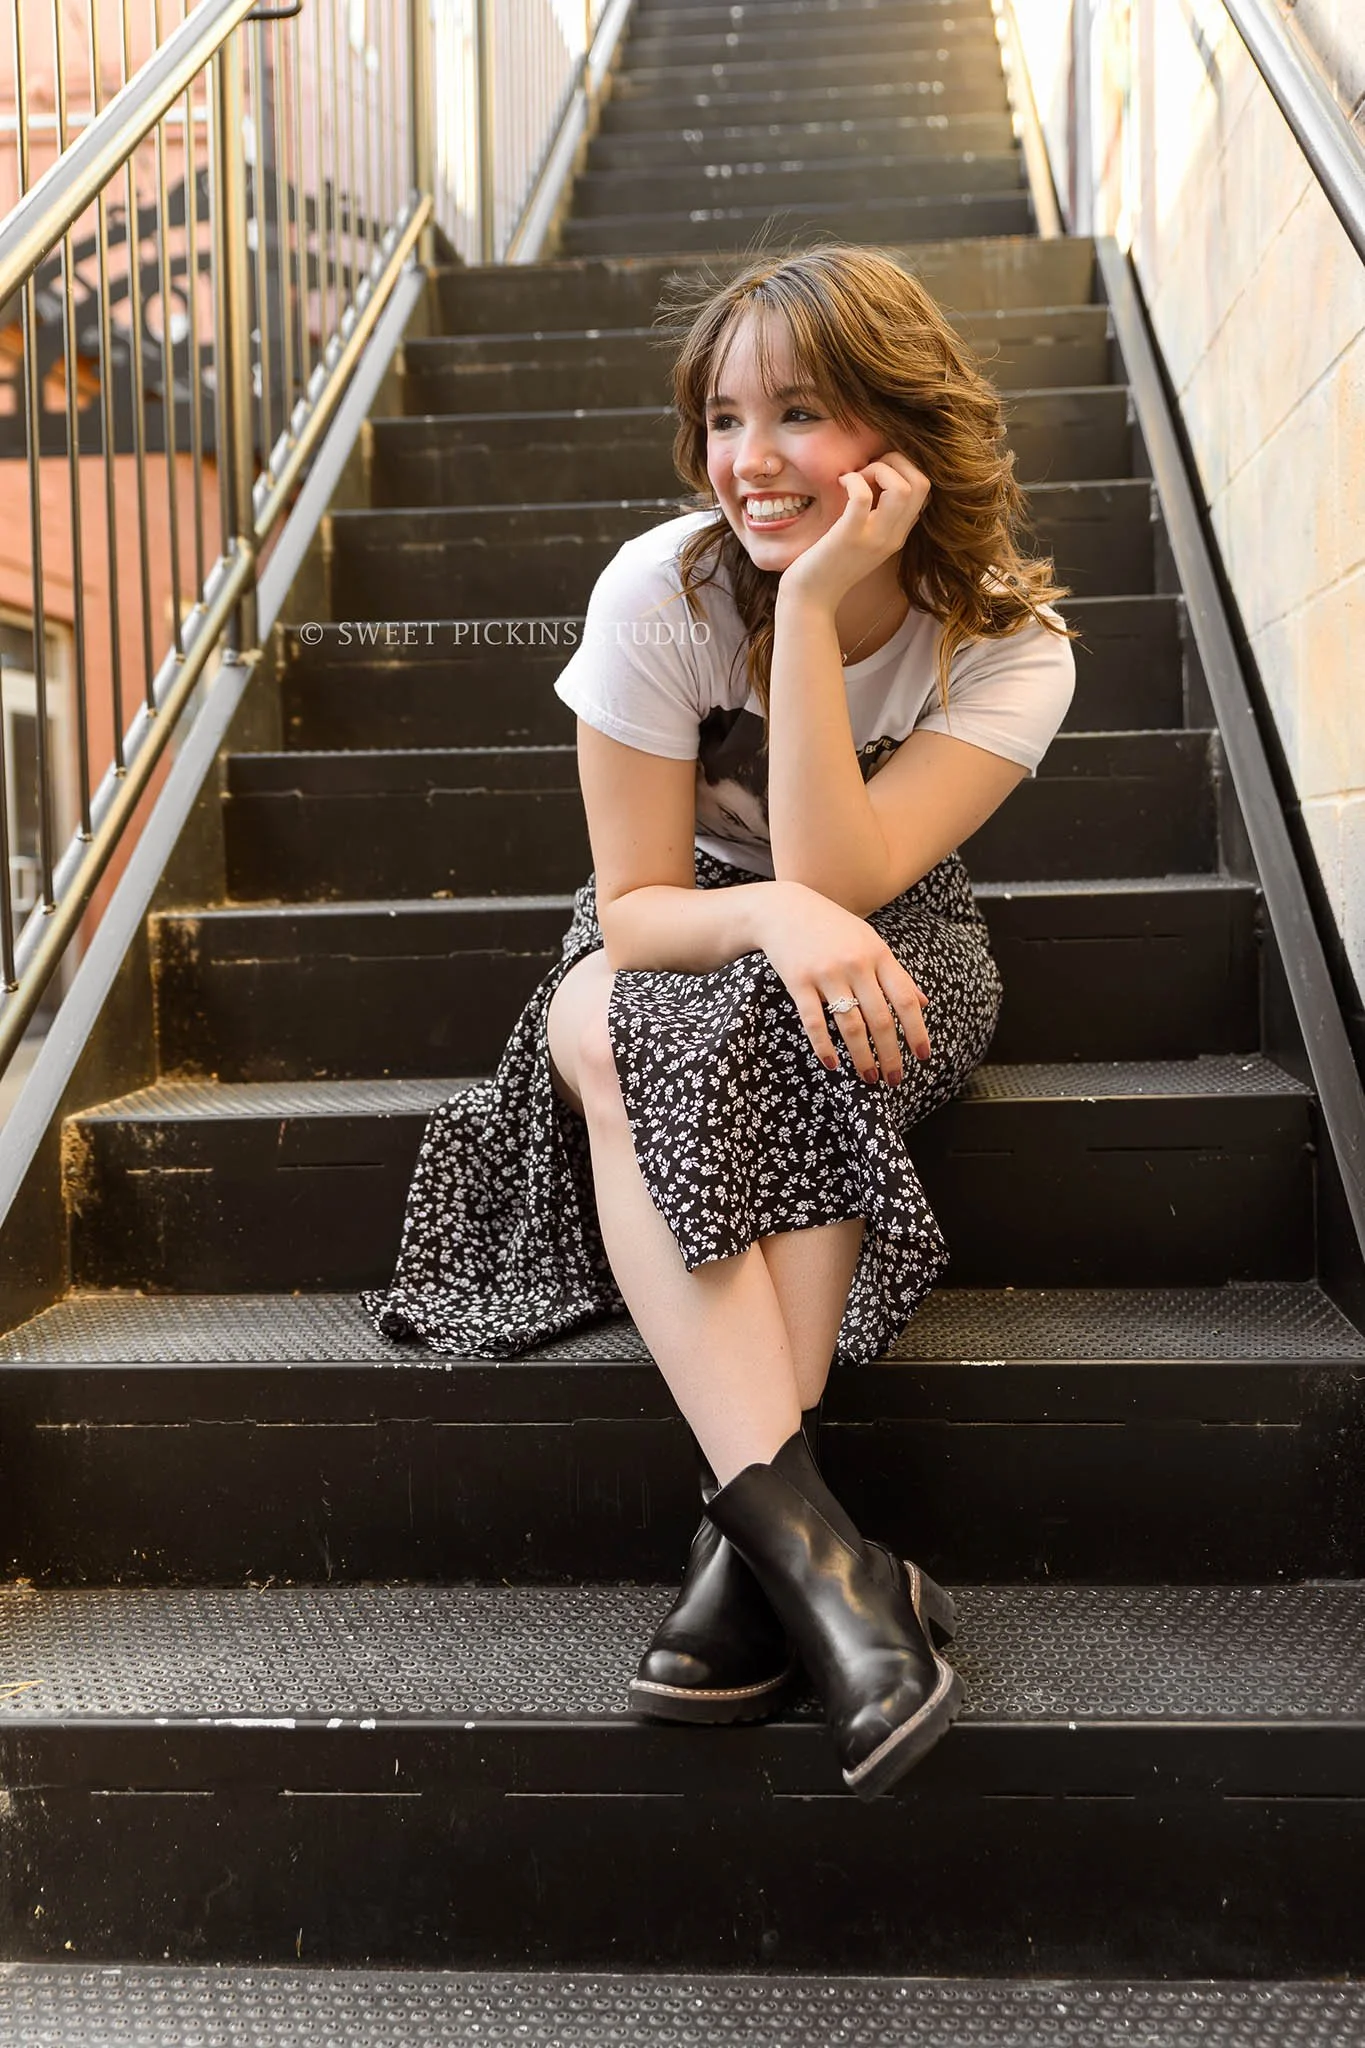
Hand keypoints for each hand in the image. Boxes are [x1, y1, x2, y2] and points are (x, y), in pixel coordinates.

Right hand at [757, 881, 930, 1085]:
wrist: (783, 909)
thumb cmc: (832, 928)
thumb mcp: (870, 942)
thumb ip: (897, 973)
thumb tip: (924, 1002)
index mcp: (879, 954)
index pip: (905, 1000)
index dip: (917, 1031)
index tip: (923, 1057)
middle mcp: (856, 964)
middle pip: (880, 1019)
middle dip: (890, 1054)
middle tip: (895, 1079)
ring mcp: (826, 973)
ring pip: (850, 1025)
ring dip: (862, 1057)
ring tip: (870, 1078)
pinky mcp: (798, 981)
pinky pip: (814, 1021)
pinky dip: (824, 1046)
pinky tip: (833, 1065)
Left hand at [779, 451, 930, 611]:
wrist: (811, 597)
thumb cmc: (830, 562)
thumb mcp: (864, 538)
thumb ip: (878, 514)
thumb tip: (876, 474)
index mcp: (899, 534)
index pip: (925, 490)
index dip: (904, 469)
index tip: (875, 474)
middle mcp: (893, 536)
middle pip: (922, 484)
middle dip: (896, 462)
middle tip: (867, 471)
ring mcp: (874, 538)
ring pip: (902, 488)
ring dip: (878, 470)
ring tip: (856, 478)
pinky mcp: (849, 537)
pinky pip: (863, 497)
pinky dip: (853, 480)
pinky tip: (840, 482)